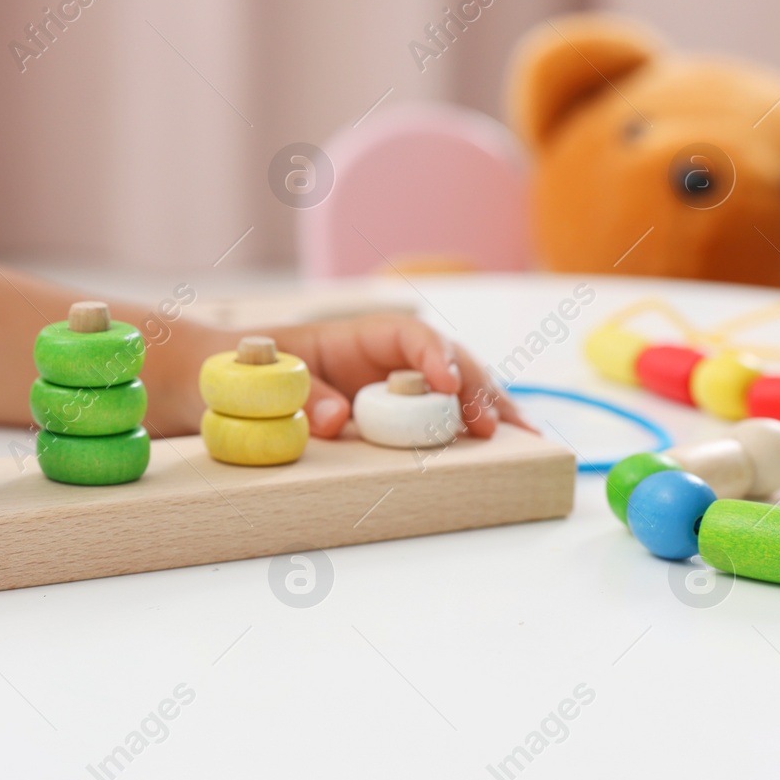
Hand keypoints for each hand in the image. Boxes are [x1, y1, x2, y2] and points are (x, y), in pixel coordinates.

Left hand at [265, 313, 532, 438]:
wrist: (252, 381)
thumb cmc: (265, 368)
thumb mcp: (274, 374)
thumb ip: (303, 392)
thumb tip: (333, 418)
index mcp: (362, 337)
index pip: (410, 336)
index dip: (433, 356)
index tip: (446, 385)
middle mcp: (394, 359)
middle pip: (450, 362)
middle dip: (477, 388)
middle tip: (491, 424)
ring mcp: (405, 386)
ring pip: (461, 387)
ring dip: (493, 408)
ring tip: (526, 435)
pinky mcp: (407, 414)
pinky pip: (450, 415)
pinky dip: (480, 426)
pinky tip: (511, 443)